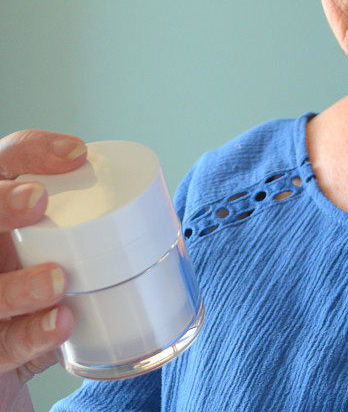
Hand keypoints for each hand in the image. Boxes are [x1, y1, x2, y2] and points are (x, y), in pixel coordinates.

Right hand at [0, 130, 86, 409]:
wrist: (16, 363)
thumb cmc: (47, 297)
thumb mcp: (68, 256)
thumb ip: (101, 234)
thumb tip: (165, 216)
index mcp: (7, 221)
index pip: (5, 166)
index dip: (32, 152)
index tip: (78, 153)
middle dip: (0, 203)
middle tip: (38, 200)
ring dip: (17, 286)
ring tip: (58, 280)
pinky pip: (0, 347)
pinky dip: (32, 335)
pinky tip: (61, 324)